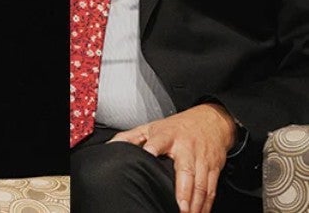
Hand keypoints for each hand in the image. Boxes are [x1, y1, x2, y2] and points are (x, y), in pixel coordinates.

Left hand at [109, 104, 235, 212]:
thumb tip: (110, 146)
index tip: (148, 156)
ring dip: (196, 202)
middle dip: (183, 191)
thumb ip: (130, 137)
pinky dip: (207, 204)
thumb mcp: (151, 127)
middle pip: (185, 171)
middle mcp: (186, 148)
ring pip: (201, 183)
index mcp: (167, 136)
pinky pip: (211, 188)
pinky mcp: (214, 168)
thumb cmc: (176, 127)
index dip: (152, 149)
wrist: (210, 120)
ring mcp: (201, 159)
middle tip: (180, 208)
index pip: (158, 142)